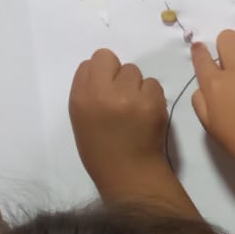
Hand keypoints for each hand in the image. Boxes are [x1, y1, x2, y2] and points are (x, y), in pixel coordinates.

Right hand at [69, 48, 174, 199]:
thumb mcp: (81, 118)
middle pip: (113, 60)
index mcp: (81, 97)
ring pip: (134, 71)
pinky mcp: (153, 101)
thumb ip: (87, 90)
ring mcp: (130, 96)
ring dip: (135, 85)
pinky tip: (146, 113)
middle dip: (117, 76)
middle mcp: (103, 92)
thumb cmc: (101, 149)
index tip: (104, 89)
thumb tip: (103, 71)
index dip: (100, 74)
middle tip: (120, 98)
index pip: (92, 61)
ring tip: (133, 108)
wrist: (129, 172)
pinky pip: (153, 83)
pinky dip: (151, 95)